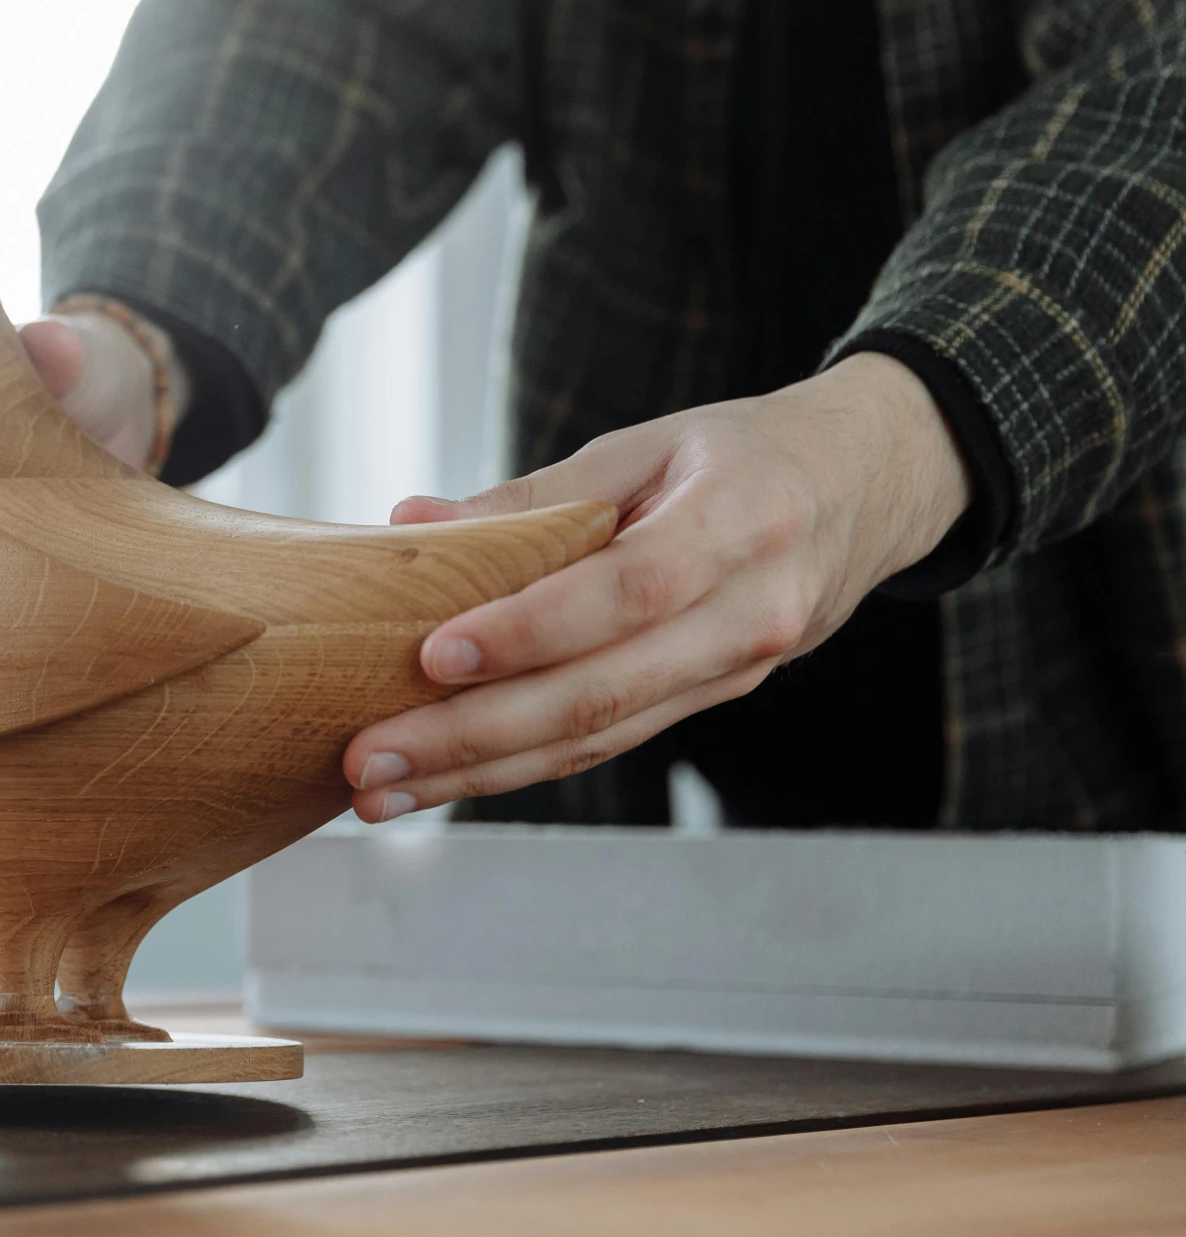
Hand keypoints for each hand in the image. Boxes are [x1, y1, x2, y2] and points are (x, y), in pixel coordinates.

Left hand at [342, 352, 971, 818]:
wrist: (866, 490)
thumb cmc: (743, 455)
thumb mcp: (649, 445)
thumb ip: (536, 492)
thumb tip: (413, 522)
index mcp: (739, 526)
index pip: (626, 592)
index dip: (529, 631)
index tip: (433, 654)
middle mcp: (748, 616)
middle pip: (602, 693)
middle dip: (473, 737)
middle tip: (370, 759)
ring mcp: (736, 672)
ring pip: (598, 738)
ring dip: (480, 773)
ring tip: (383, 792)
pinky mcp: (712, 701)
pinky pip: (609, 742)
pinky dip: (522, 767)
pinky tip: (447, 780)